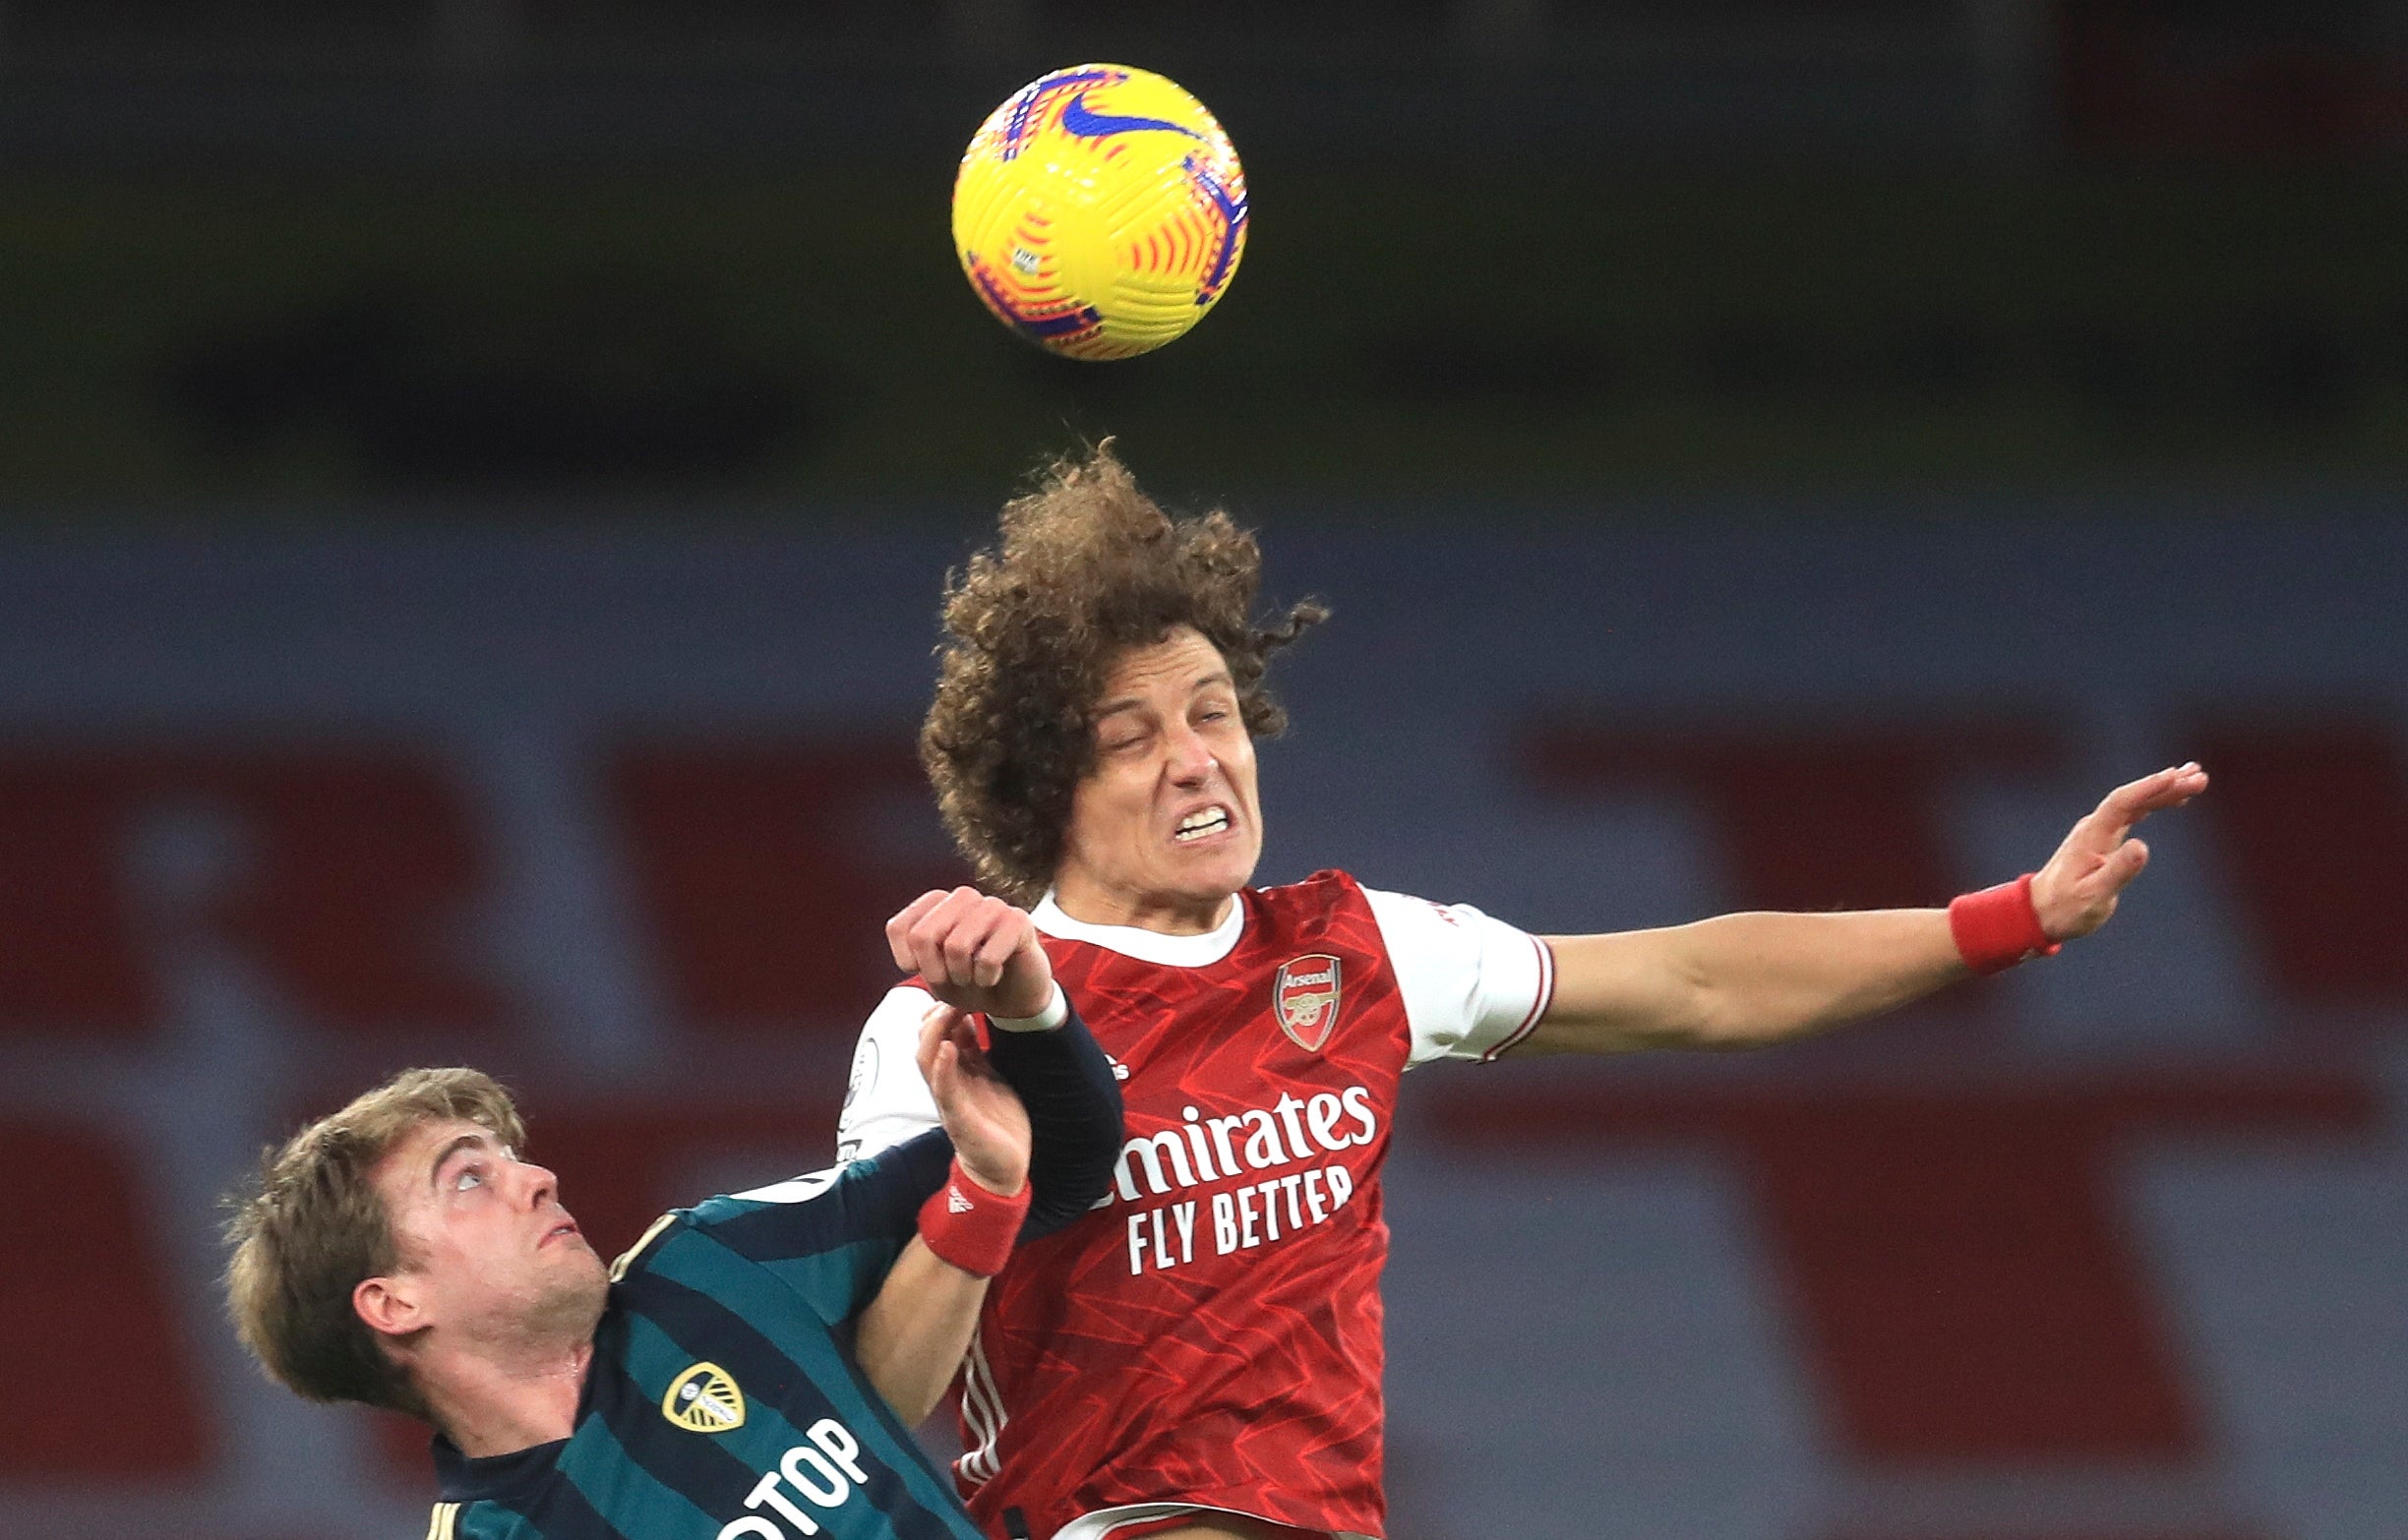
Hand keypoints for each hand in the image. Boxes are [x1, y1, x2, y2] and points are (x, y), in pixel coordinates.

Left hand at [886, 887, 1056, 1020]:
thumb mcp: (931, 970)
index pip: (899, 928)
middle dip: (935, 971)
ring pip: (956, 946)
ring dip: (963, 976)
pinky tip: (995, 975)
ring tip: (974, 976)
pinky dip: (986, 978)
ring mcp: (992, 905)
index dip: (908, 961)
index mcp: (937, 901)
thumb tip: (915, 938)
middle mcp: (963, 896)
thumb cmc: (969, 979)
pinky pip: (988, 958)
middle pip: (923, 936)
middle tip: (954, 979)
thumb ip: (914, 950)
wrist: (1013, 996)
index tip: (928, 972)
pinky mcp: (1018, 921)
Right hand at [917, 1002, 1029, 1196]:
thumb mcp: (986, 1076)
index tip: (956, 992)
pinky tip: (949, 1048)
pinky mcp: (958, 1117)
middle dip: (934, 1017)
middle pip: (925, 1043)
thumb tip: (966, 1015)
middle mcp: (945, 1084)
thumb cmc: (995, 1122)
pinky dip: (944, 1068)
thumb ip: (973, 1050)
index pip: (935, 1036)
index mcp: (953, 1074)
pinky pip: (944, 1089)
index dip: (939, 1012)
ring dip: (935, 1035)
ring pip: (927, 1061)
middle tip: (951, 996)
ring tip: (945, 1012)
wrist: (1003, 1167)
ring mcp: (948, 1100)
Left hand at [2030, 762, 2209, 940]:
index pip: (2122, 803)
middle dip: (2166, 785)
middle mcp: (2095, 828)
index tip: (2176, 777)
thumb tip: (2142, 847)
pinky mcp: (2104, 838)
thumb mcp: (2094, 896)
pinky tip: (2174, 799)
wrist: (2040, 911)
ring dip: (2164, 790)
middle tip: (2199, 776)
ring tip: (2197, 779)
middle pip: (2132, 798)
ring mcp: (2099, 831)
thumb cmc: (2066, 908)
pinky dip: (2155, 803)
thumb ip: (2118, 872)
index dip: (2149, 788)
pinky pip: (2133, 813)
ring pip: (2135, 803)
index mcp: (2091, 837)